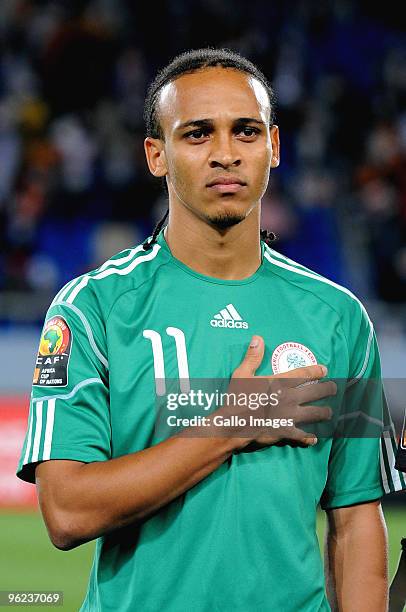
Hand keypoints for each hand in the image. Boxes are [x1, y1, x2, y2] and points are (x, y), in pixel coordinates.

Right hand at [223, 335, 335, 449]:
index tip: (324, 370)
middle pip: (316, 392)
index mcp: (280, 383)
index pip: (303, 374)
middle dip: (328, 389)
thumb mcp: (242, 374)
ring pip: (314, 413)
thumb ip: (253, 357)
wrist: (235, 423)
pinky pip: (302, 435)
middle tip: (334, 388)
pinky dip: (309, 438)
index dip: (316, 371)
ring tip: (328, 412)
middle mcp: (289, 398)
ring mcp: (290, 416)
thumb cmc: (237, 398)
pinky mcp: (286, 431)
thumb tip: (258, 338)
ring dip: (324, 412)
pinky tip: (314, 439)